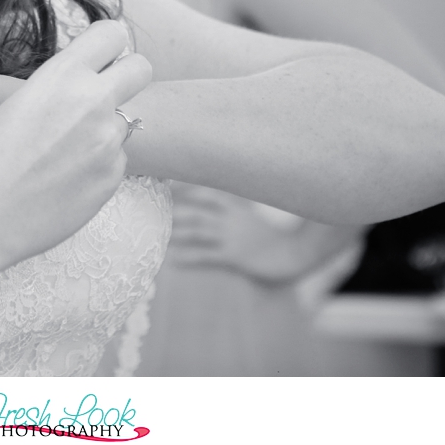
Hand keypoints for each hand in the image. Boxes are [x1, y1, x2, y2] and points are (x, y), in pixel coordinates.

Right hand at [0, 20, 151, 269]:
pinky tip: (63, 180)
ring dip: (104, 131)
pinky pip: (116, 159)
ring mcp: (106, 141)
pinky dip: (96, 167)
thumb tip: (94, 76)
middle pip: (141, 67)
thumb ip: (62, 84)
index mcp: (62, 74)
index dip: (108, 45)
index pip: (113, 33)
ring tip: (63, 153)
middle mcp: (91, 101)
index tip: (100, 58)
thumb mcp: (20, 102)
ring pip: (125, 120)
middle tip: (106, 92)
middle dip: (128, 76)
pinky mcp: (112, 176)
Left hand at [171, 186, 362, 285]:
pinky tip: (175, 261)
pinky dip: (190, 257)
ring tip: (157, 233)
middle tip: (150, 208)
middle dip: (173, 209)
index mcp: (235, 205)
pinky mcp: (235, 257)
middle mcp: (231, 218)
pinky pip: (208, 256)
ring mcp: (232, 237)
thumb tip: (206, 201)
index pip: (205, 191)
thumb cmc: (269, 237)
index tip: (163, 184)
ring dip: (176, 231)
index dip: (184, 188)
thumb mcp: (249, 216)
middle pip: (196, 209)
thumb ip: (229, 206)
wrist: (294, 254)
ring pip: (198, 230)